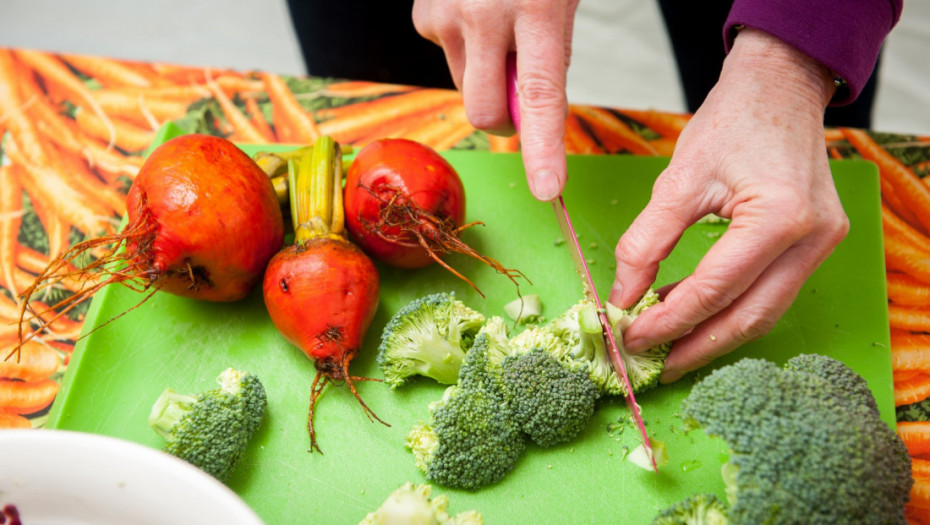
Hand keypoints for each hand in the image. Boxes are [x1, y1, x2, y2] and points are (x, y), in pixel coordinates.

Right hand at [412, 0, 579, 200]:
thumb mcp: (560, 1)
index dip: (543, 149)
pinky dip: (466, 47)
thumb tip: (525, 108)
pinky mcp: (423, 16)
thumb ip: (549, 55)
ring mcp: (445, 17)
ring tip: (501, 26)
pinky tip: (475, 12)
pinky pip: (448, 57)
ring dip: (485, 74)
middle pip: (484, 112)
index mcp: (536, 10)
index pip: (541, 97)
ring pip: (465, 86)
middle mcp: (483, 17)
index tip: (548, 190)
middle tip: (521, 94)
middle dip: (504, 119)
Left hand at [609, 28, 848, 382]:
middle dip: (696, 346)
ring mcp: (822, 245)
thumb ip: (646, 243)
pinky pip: (770, 292)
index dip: (668, 321)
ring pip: (763, 312)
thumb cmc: (731, 122)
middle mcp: (812, 240)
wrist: (778, 89)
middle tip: (654, 364)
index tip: (631, 337)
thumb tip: (622, 297)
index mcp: (780, 219)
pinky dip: (730, 308)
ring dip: (714, 334)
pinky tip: (692, 314)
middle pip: (749, 317)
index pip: (714, 290)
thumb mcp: (677, 180)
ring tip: (668, 347)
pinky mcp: (816, 245)